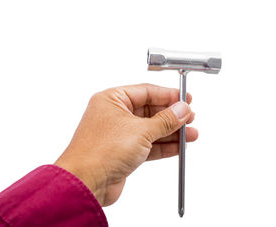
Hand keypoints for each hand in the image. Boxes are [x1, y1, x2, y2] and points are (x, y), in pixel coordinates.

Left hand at [54, 84, 196, 205]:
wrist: (85, 183)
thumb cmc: (100, 152)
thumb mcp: (141, 131)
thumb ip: (165, 120)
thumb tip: (181, 110)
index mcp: (112, 99)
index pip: (146, 91)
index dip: (168, 95)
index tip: (186, 99)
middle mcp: (114, 114)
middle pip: (150, 110)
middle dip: (172, 116)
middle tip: (189, 118)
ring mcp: (118, 134)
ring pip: (151, 129)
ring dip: (171, 132)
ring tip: (190, 134)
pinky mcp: (122, 152)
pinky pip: (148, 145)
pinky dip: (163, 146)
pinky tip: (178, 146)